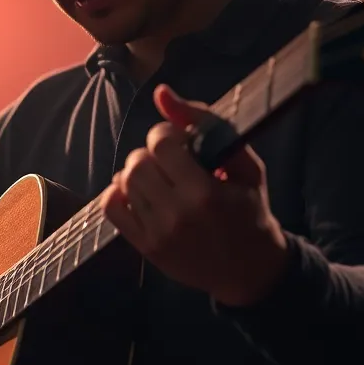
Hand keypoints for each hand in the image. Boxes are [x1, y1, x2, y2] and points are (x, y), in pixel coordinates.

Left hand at [101, 83, 288, 306]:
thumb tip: (162, 93)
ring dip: (137, 172)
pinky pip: (111, 208)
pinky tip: (139, 192)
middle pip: (138, 163)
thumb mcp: (245, 165)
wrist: (251, 271)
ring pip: (124, 183)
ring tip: (159, 177)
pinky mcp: (145, 247)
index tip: (181, 141)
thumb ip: (206, 123)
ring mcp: (158, 234)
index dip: (167, 133)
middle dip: (151, 153)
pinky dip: (118, 192)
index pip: (162, 144)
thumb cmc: (251, 211)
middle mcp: (177, 215)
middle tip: (169, 160)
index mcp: (205, 193)